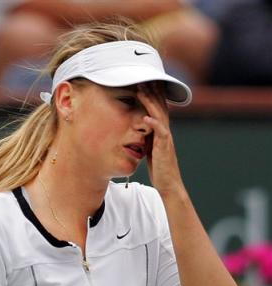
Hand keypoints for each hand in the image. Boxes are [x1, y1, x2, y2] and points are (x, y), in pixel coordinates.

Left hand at [137, 83, 184, 197]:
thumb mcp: (152, 148)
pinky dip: (153, 124)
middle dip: (152, 91)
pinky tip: (145, 116)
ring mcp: (166, 139)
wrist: (168, 184)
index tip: (145, 81)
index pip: (158, 108)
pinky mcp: (164, 148)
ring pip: (159, 116)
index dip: (153, 95)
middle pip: (160, 107)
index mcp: (162, 131)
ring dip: (150, 102)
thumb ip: (149, 136)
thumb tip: (142, 127)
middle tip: (143, 77)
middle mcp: (165, 132)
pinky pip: (159, 133)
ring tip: (141, 90)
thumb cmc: (159, 168)